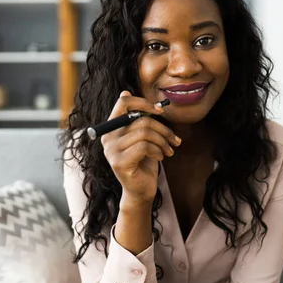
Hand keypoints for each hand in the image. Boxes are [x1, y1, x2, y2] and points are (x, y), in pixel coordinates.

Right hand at [101, 91, 180, 205]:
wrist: (141, 190)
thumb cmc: (143, 161)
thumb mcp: (142, 136)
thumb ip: (136, 118)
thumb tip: (125, 92)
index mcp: (112, 127)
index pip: (123, 103)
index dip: (144, 103)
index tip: (160, 112)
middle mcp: (107, 137)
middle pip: (140, 119)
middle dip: (163, 128)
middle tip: (174, 140)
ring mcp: (111, 150)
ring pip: (144, 133)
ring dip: (163, 141)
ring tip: (169, 150)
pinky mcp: (119, 162)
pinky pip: (144, 147)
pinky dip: (157, 151)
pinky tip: (161, 157)